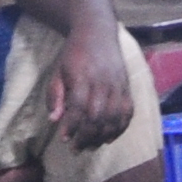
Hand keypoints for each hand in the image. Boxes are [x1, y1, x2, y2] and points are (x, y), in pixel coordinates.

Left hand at [46, 31, 133, 149]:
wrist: (97, 32)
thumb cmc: (73, 54)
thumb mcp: (58, 71)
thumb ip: (56, 95)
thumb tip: (54, 120)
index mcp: (83, 77)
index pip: (79, 107)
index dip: (72, 125)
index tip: (64, 139)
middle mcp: (103, 83)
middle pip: (98, 116)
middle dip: (86, 136)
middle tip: (76, 149)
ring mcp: (118, 86)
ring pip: (114, 118)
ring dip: (102, 136)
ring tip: (90, 147)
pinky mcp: (127, 88)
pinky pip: (127, 113)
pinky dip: (120, 128)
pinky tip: (109, 138)